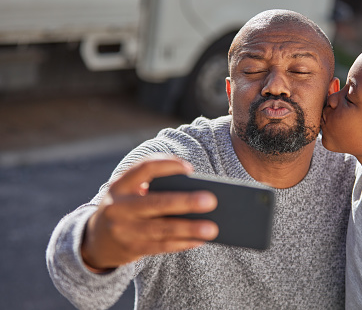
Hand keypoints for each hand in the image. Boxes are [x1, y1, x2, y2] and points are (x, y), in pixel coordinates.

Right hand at [80, 155, 218, 271]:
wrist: (95, 240)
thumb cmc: (126, 208)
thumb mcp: (129, 193)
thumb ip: (153, 189)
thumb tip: (195, 193)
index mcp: (119, 185)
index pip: (144, 168)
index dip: (167, 166)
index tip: (190, 169)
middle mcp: (118, 206)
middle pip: (156, 202)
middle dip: (185, 202)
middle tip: (212, 200)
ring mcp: (122, 230)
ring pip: (161, 229)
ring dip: (189, 228)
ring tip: (213, 228)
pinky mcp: (129, 249)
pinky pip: (161, 246)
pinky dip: (182, 243)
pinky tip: (200, 240)